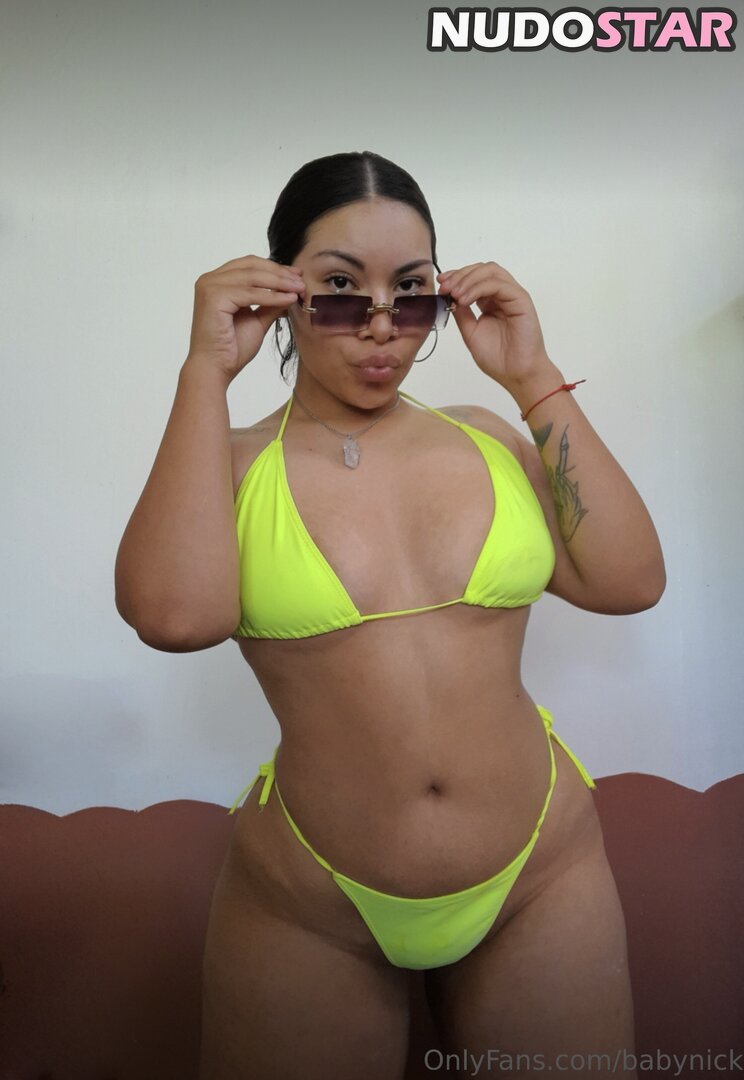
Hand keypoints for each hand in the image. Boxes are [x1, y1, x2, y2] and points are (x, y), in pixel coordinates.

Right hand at [186, 255, 305, 381]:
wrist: (215, 369)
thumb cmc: (231, 349)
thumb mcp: (257, 320)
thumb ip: (270, 304)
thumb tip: (292, 291)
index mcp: (217, 282)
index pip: (249, 265)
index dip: (275, 268)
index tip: (297, 275)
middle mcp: (210, 279)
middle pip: (251, 265)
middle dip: (279, 272)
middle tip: (301, 280)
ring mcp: (210, 286)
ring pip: (253, 277)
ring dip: (280, 282)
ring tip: (300, 290)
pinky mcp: (214, 297)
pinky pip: (250, 293)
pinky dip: (272, 296)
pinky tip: (289, 299)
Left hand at [437, 262, 551, 387]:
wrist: (516, 374)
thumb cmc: (499, 358)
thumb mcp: (471, 332)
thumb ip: (462, 313)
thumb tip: (449, 296)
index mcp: (491, 302)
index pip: (474, 278)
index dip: (457, 276)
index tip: (441, 284)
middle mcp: (503, 295)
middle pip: (482, 269)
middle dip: (460, 275)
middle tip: (445, 287)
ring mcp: (513, 295)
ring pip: (490, 271)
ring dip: (468, 279)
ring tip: (455, 294)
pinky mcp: (521, 299)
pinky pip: (498, 284)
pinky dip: (478, 288)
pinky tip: (465, 300)